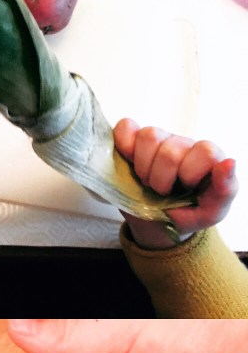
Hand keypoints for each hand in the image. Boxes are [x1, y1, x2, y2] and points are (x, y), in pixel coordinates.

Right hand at [114, 118, 236, 249]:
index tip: (184, 189)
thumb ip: (226, 188)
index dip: (188, 173)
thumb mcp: (212, 211)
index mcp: (207, 157)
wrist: (158, 224)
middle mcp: (184, 144)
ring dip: (142, 166)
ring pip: (149, 136)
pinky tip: (128, 160)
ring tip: (145, 180)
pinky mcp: (133, 140)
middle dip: (159, 179)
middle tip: (160, 191)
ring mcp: (158, 140)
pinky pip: (125, 128)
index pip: (204, 151)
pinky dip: (123, 144)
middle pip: (169, 150)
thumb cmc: (187, 214)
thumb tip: (229, 162)